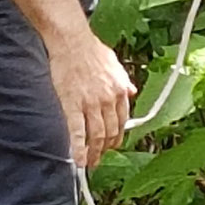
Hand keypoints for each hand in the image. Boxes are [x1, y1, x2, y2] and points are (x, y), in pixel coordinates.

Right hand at [48, 32, 136, 168]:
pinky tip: (79, 160)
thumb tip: (133, 92)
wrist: (72, 41)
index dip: (117, 136)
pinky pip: (77, 132)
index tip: (112, 144)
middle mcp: (108, 100)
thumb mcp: (115, 64)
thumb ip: (124, 80)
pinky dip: (79, 148)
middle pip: (110, 132)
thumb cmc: (91, 49)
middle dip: (106, 148)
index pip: (122, 120)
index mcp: (120, 90)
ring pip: (96, 136)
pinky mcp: (72, 105)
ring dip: (94, 153)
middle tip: (100, 157)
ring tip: (91, 163)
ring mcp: (91, 104)